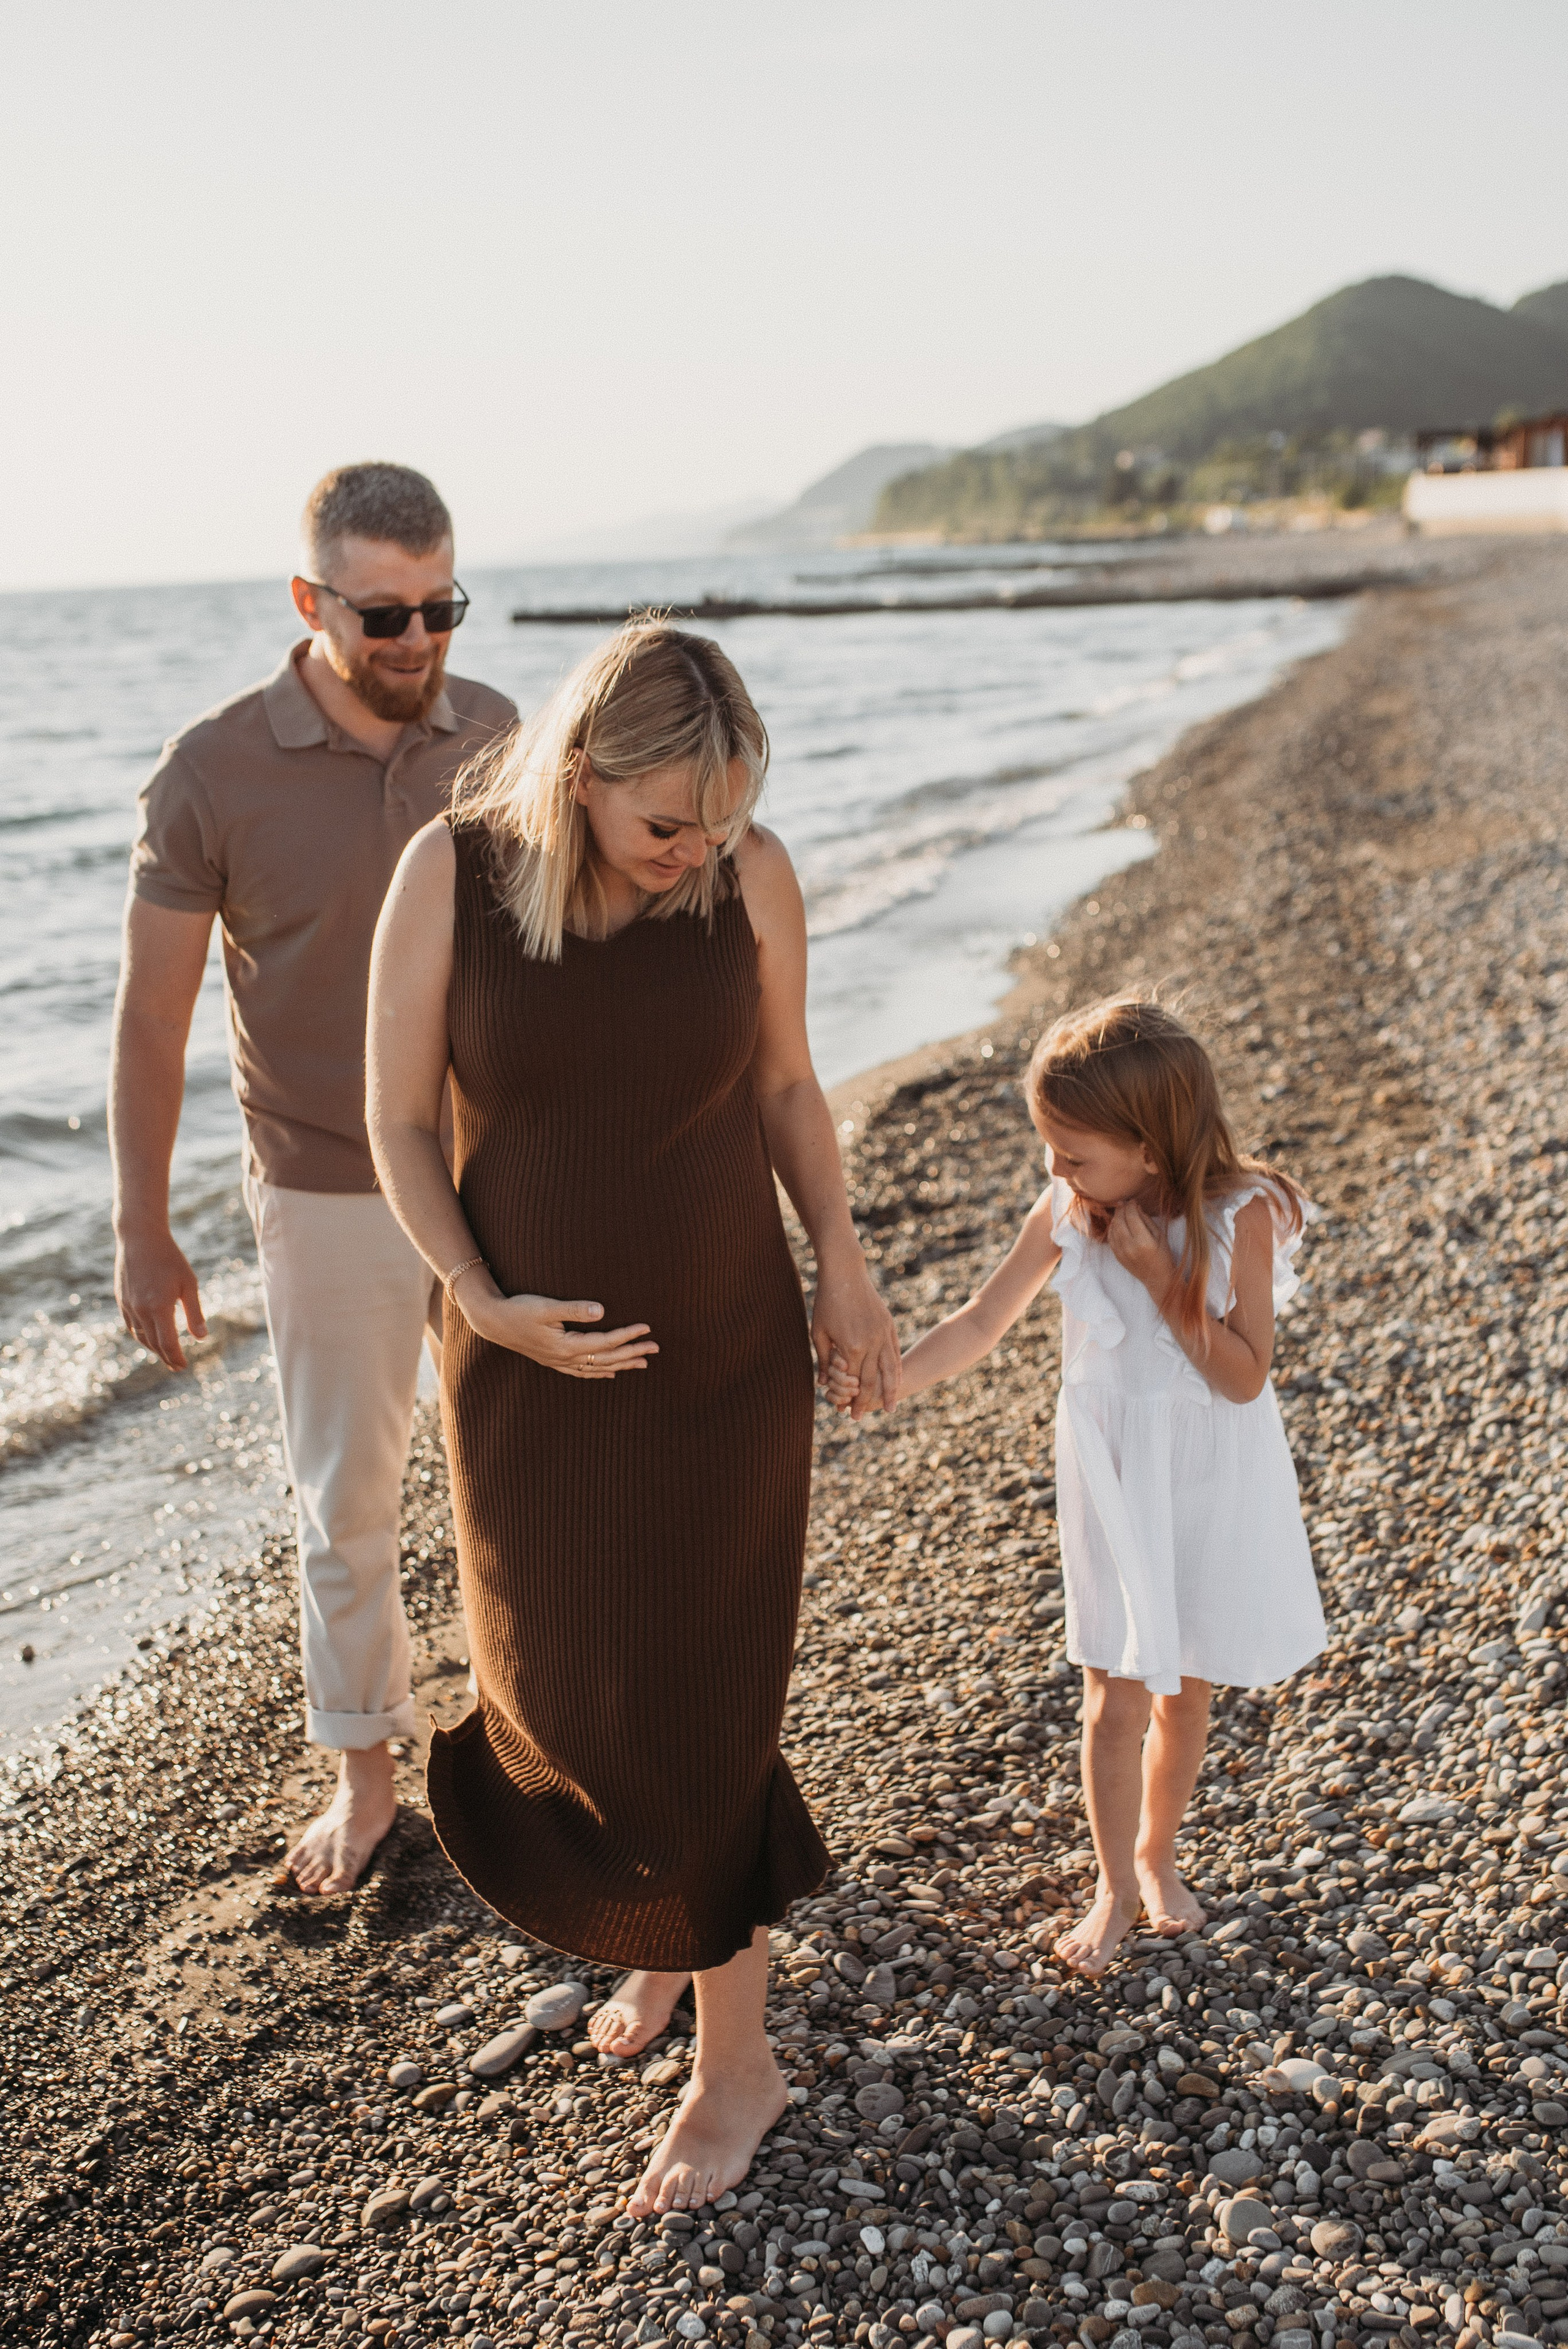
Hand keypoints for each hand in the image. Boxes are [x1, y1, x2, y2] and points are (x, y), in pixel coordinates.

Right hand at [115, 1226, 206, 1369]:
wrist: (139, 1237)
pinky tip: (151, 1336)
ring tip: (165, 1354)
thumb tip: (202, 1338)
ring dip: (153, 1349)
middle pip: (154, 1344)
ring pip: (141, 1336)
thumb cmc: (170, 1258)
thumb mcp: (189, 1283)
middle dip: (166, 1357)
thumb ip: (195, 1312)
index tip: (183, 1366)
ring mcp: (128, 1306)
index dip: (176, 1358)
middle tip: (177, 1366)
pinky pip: (132, 1325)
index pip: (168, 1343)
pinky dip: (142, 1335)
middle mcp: (140, 1310)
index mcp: (159, 1307)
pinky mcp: (121, 1300)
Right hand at [461, 1285, 657, 1379]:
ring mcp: (559, 1362)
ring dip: (621, 1365)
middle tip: (656, 1348)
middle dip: (632, 1353)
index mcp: (566, 1345)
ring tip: (642, 1363)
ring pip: (598, 1368)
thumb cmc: (518, 1309)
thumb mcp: (546, 1307)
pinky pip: (582, 1372)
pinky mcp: (553, 1360)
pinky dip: (599, 1373)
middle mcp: (565, 1358)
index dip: (627, 1335)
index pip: (605, 1342)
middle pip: (607, 1359)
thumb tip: (602, 1311)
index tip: (647, 1328)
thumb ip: (575, 1309)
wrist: (492, 1321)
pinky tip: (610, 1374)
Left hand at [812, 1255, 899, 1417]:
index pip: (852, 1381)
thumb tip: (824, 1384)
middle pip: (872, 1380)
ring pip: (890, 1369)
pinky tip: (898, 1380)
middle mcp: (871, 1343)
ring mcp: (883, 1334)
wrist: (845, 1273)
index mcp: (852, 1346)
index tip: (843, 1412)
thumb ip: (824, 1360)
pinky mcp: (889, 1325)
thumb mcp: (818, 1332)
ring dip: (890, 1391)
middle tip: (861, 1418)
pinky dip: (897, 1369)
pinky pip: (895, 1353)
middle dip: (867, 1402)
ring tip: (891, 1408)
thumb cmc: (826, 1302)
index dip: (848, 1398)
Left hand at [1106, 1199, 1172, 1299]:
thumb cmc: (1163, 1256)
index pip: (1132, 1216)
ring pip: (1113, 1228)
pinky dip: (1112, 1228)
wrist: (1157, 1278)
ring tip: (1122, 1212)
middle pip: (1120, 1220)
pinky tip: (1117, 1223)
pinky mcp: (1117, 1256)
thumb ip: (1147, 1220)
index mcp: (1143, 1241)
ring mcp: (1121, 1252)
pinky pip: (1110, 1238)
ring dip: (1116, 1217)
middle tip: (1125, 1203)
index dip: (1131, 1205)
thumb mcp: (1160, 1236)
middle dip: (1121, 1209)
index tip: (1133, 1201)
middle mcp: (1130, 1246)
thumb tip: (1136, 1207)